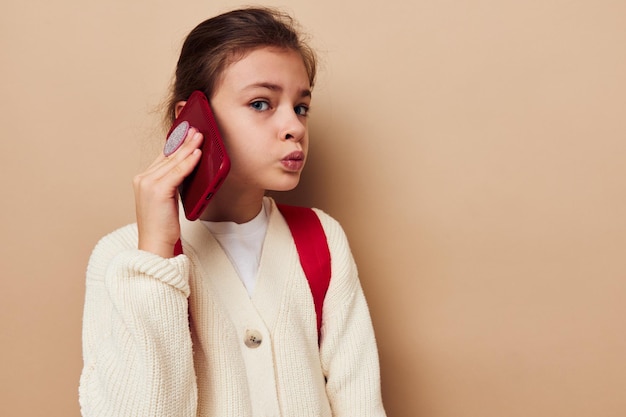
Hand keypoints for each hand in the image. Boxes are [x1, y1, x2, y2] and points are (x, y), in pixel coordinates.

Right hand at [133, 128, 202, 257]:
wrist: (155, 245)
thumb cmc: (162, 226)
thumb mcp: (166, 199)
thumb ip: (172, 182)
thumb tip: (187, 167)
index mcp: (143, 180)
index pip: (162, 157)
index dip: (175, 144)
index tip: (185, 133)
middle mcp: (143, 179)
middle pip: (168, 156)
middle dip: (183, 142)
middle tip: (196, 130)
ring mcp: (148, 184)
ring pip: (173, 161)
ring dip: (188, 148)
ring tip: (200, 137)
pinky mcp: (158, 190)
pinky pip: (177, 172)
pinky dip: (188, 162)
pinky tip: (197, 154)